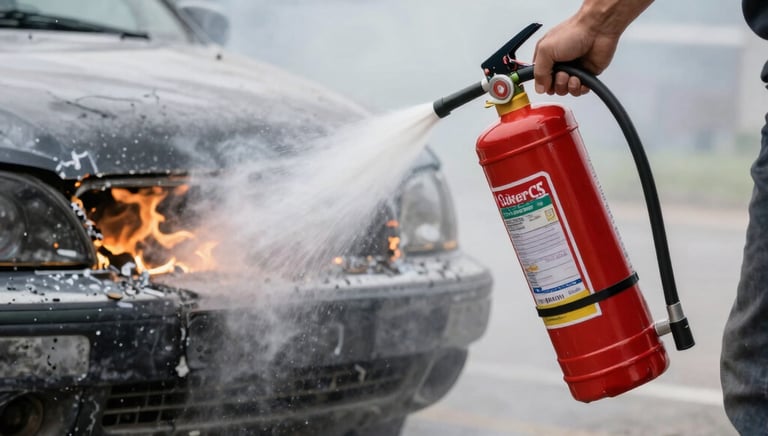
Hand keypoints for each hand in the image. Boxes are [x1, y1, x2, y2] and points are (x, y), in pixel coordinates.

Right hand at [532, 0, 652, 96]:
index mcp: (546, 57)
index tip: (547, 80)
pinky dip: (580, 88)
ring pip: (566, 90)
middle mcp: (559, 64)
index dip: (542, 83)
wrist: (598, 29)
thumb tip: (539, 88)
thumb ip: (539, 71)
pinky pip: (580, 90)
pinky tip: (581, 78)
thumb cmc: (573, 32)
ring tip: (573, 75)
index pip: (539, 78)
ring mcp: (573, 70)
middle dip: (557, 84)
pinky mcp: (586, 74)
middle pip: (552, 87)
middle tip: (563, 73)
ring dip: (569, 86)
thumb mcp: (545, 49)